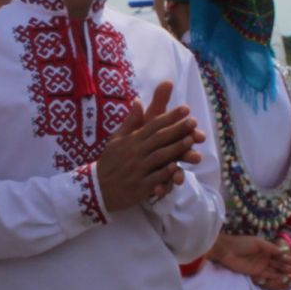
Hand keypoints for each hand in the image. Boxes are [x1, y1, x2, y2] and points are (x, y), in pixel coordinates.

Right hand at [96, 82, 205, 210]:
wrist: (97, 188)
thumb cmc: (110, 162)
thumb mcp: (116, 139)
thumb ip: (130, 122)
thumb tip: (138, 101)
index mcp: (131, 140)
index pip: (153, 125)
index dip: (170, 117)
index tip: (185, 109)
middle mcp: (135, 152)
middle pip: (158, 138)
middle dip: (177, 129)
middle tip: (193, 121)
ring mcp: (137, 169)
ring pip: (159, 157)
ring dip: (175, 148)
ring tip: (191, 140)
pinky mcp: (139, 186)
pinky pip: (154, 179)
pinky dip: (165, 174)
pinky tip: (177, 168)